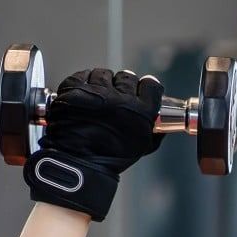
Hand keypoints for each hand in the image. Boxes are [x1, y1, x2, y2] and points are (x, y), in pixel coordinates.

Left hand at [23, 69, 164, 220]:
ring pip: (104, 74)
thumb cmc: (110, 158)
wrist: (79, 163)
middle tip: (118, 95)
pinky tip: (85, 93)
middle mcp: (120, 99)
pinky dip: (84, 82)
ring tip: (99, 95)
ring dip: (103, 83)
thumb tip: (161, 121)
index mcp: (140, 111)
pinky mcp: (74, 90)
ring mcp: (96, 93)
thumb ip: (155, 129)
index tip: (142, 89)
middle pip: (127, 77)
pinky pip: (82, 76)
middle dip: (124, 85)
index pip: (150, 84)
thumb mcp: (143, 146)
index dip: (146, 87)